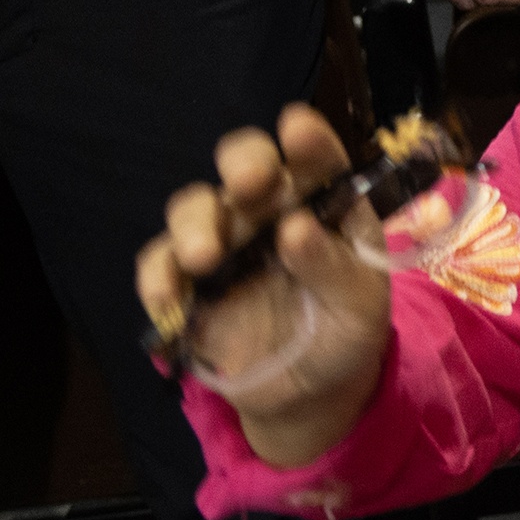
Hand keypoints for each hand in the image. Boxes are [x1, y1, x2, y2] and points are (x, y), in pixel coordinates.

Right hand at [133, 104, 393, 463]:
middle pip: (245, 163)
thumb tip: (296, 229)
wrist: (310, 390)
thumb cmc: (345, 330)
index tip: (299, 129)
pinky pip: (160, 263)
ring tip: (206, 257)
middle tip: (249, 183)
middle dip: (243, 162)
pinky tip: (169, 300)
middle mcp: (270, 210)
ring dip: (196, 222)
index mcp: (324, 204)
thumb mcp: (360, 306)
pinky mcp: (187, 281)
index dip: (308, 140)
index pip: (317, 160)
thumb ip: (333, 267)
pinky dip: (159, 276)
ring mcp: (224, 241)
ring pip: (195, 205)